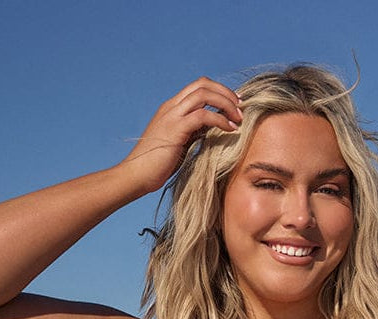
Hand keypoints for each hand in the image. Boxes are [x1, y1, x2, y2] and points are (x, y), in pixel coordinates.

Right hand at [118, 77, 243, 195]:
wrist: (136, 176)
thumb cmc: (157, 165)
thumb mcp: (180, 143)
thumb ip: (194, 132)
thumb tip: (212, 128)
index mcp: (171, 108)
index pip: (198, 87)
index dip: (219, 91)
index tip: (234, 104)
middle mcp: (171, 107)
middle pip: (202, 84)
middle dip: (226, 92)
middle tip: (241, 107)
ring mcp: (172, 116)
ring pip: (204, 94)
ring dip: (226, 103)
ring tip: (239, 118)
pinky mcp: (175, 129)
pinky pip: (203, 115)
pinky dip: (220, 120)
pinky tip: (230, 130)